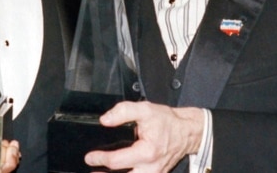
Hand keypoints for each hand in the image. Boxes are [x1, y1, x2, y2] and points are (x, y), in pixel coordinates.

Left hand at [84, 101, 203, 172]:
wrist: (187, 132)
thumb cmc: (167, 122)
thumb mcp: (145, 109)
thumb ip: (123, 112)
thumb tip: (105, 120)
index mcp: (147, 152)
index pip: (117, 161)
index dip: (100, 159)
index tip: (90, 157)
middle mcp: (151, 168)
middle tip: (92, 171)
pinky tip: (116, 172)